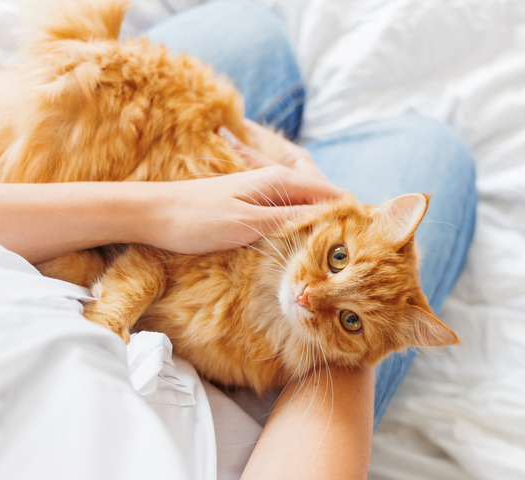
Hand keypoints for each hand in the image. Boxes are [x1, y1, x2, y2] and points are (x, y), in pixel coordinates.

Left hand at [141, 123, 345, 254]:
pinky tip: (304, 245)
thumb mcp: (247, 224)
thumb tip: (331, 221)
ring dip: (322, 227)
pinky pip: (289, 215)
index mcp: (280, 182)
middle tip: (358, 252)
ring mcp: (264, 193)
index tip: (371, 240)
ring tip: (339, 251)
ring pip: (306, 208)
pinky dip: (301, 228)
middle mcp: (276, 183)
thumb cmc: (196, 219)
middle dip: (342, 221)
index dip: (354, 215)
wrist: (153, 213)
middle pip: (323, 200)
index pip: (332, 195)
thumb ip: (290, 221)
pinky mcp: (252, 206)